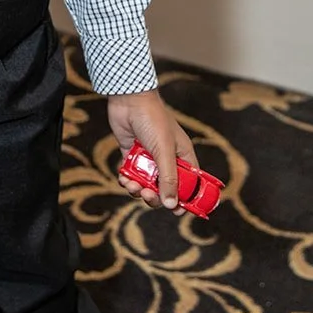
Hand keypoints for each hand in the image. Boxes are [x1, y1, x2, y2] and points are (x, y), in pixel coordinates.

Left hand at [108, 89, 196, 214]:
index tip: (176, 212)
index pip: (190, 184)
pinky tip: (123, 178)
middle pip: (165, 189)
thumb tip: (171, 204)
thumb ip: (168, 178)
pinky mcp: (132, 155)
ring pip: (146, 184)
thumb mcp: (164, 151)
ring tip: (131, 186)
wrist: (128, 100)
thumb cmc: (152, 120)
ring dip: (138, 189)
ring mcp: (149, 158)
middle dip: (155, 196)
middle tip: (147, 195)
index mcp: (183, 156)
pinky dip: (127, 180)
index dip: (185, 200)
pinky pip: (131, 175)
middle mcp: (167, 159)